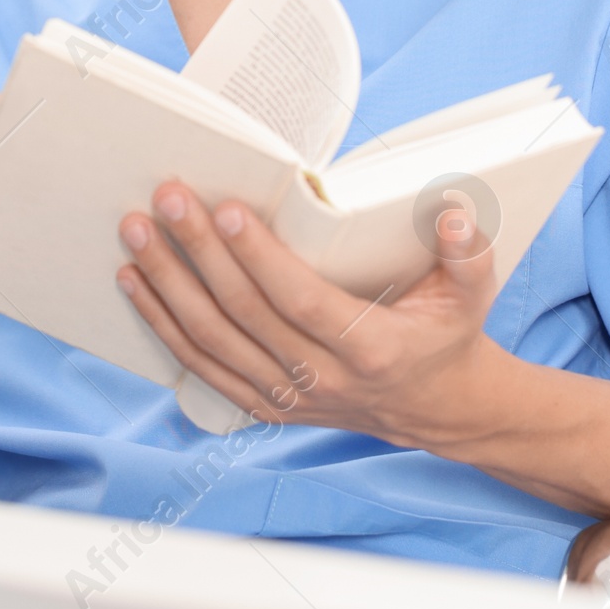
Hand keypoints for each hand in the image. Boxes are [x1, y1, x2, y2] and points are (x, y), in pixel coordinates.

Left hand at [116, 182, 503, 449]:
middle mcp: (322, 379)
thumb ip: (469, 252)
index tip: (226, 210)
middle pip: (243, 314)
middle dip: (199, 252)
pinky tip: (136, 283)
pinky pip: (200, 365)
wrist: (438, 409)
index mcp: (370, 348)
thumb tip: (456, 212)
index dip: (260, 258)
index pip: (300, 301)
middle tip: (169, 199)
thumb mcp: (473, 293)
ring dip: (168, 284)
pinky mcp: (264, 404)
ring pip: (211, 340)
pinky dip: (162, 325)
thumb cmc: (447, 336)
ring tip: (137, 233)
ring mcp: (287, 397)